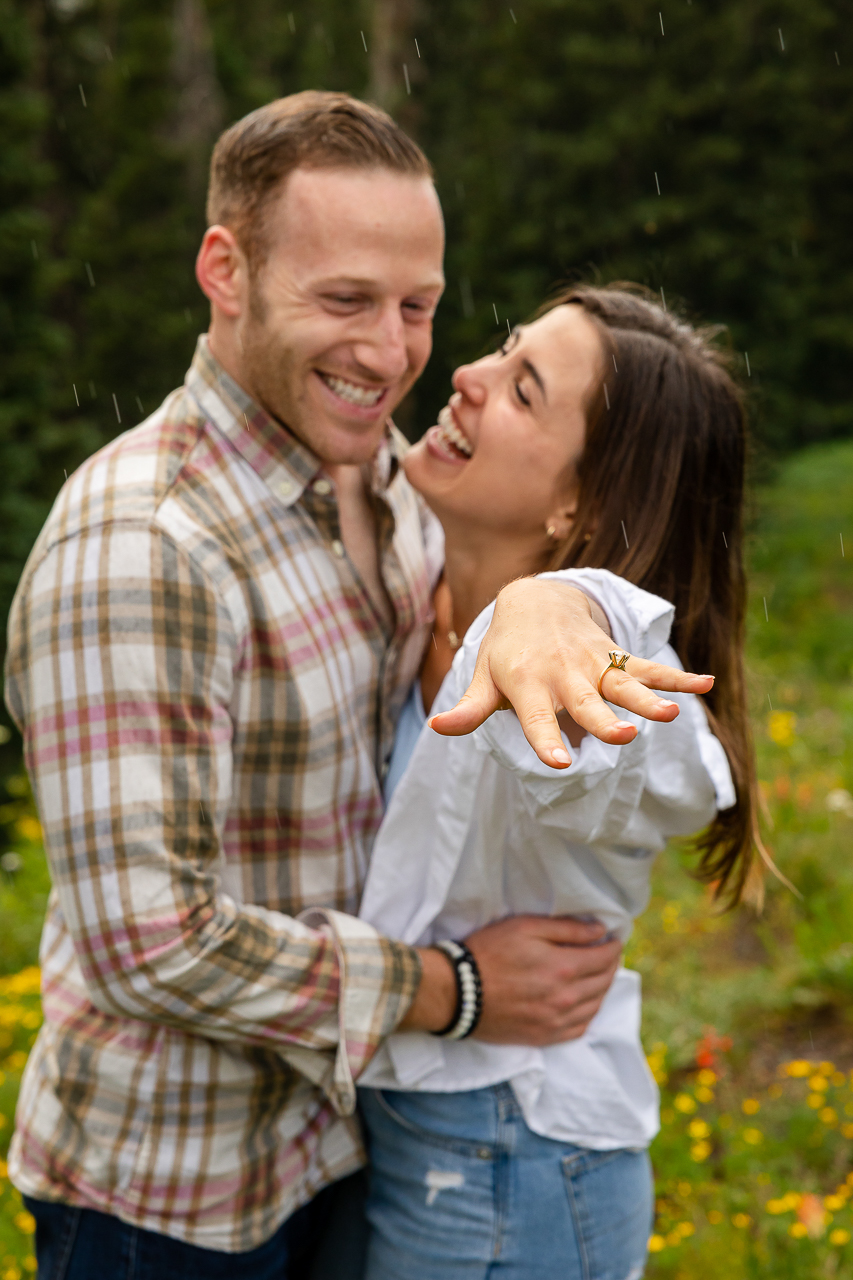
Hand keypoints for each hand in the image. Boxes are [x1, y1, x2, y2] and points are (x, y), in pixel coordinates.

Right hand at [399, 915, 621, 1044]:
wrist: (457, 993)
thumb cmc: (489, 952)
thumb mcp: (525, 927)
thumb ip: (566, 929)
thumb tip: (600, 931)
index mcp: (564, 968)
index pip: (605, 958)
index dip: (613, 946)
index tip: (613, 938)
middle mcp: (566, 998)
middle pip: (604, 982)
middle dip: (610, 964)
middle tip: (607, 953)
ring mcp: (556, 1021)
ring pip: (595, 1005)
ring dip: (602, 988)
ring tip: (598, 974)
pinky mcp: (544, 1037)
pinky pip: (580, 1028)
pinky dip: (589, 1013)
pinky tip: (584, 1002)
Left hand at [428, 577, 713, 768]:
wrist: (534, 600)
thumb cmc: (505, 653)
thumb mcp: (484, 678)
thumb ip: (469, 709)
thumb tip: (437, 728)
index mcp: (528, 684)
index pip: (535, 719)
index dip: (547, 740)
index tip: (561, 764)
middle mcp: (563, 674)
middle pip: (586, 702)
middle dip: (606, 720)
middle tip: (625, 736)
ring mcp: (593, 664)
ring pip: (623, 683)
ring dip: (649, 697)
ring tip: (671, 714)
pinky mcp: (614, 656)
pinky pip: (648, 666)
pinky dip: (677, 676)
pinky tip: (706, 685)